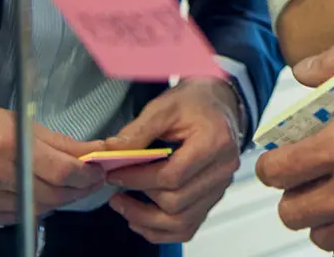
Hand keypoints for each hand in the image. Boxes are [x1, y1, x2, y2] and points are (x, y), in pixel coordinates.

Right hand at [0, 100, 105, 225]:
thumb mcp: (15, 120)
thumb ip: (54, 140)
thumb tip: (86, 150)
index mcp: (9, 146)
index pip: (61, 170)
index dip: (86, 174)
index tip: (98, 170)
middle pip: (52, 194)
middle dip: (78, 188)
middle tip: (91, 179)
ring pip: (37, 209)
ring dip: (59, 199)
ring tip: (70, 186)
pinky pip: (16, 217)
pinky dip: (33, 207)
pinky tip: (41, 195)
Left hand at [104, 78, 242, 243]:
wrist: (219, 102)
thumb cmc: (194, 102)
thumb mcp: (165, 106)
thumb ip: (138, 131)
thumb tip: (110, 153)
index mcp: (215, 142)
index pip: (173, 176)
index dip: (139, 179)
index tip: (114, 174)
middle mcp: (223, 168)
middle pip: (176, 202)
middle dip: (139, 201)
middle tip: (116, 188)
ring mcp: (221, 186)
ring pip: (181, 222)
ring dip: (147, 221)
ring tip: (124, 207)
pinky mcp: (214, 197)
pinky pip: (188, 227)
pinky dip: (162, 231)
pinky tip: (142, 219)